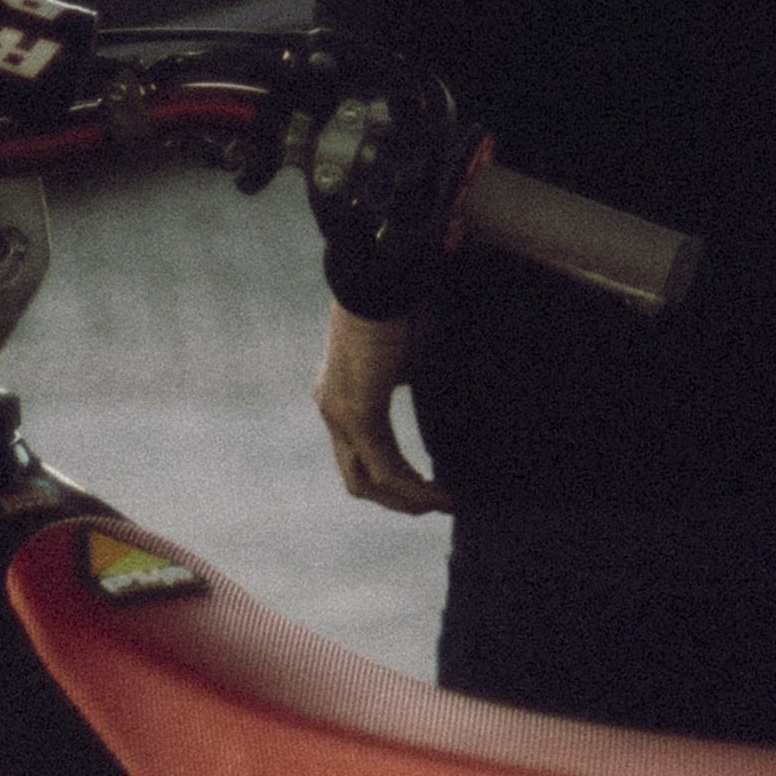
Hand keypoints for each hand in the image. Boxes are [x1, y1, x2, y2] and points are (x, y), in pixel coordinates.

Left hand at [313, 305, 450, 513]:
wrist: (387, 270)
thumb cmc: (405, 303)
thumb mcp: (415, 360)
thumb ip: (420, 395)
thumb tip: (443, 432)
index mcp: (342, 392)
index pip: (361, 453)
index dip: (395, 479)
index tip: (433, 487)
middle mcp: (332, 407)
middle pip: (357, 477)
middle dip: (397, 499)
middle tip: (434, 505)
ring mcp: (339, 411)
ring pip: (367, 479)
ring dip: (406, 499)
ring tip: (442, 504)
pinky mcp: (356, 410)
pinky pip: (383, 465)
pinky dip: (412, 485)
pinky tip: (439, 491)